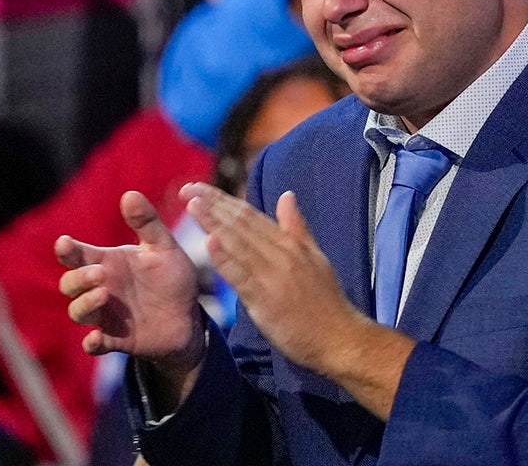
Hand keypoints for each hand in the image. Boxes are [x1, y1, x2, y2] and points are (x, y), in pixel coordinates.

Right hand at [56, 191, 205, 372]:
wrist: (189, 317)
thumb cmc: (172, 278)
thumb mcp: (163, 247)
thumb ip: (147, 223)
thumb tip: (130, 194)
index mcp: (108, 263)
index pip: (78, 255)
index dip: (67, 250)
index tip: (64, 243)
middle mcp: (101, 288)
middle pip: (70, 284)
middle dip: (77, 278)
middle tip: (99, 273)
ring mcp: (106, 315)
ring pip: (77, 312)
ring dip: (84, 305)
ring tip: (103, 295)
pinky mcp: (116, 339)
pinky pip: (95, 344)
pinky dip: (92, 343)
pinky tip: (97, 339)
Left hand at [181, 183, 415, 417]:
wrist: (340, 339)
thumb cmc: (326, 302)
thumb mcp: (315, 257)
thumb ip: (297, 227)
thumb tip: (287, 195)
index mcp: (290, 243)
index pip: (250, 215)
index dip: (224, 200)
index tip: (200, 188)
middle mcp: (281, 254)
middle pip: (241, 224)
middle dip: (213, 205)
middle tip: (188, 189)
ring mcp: (273, 276)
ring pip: (239, 244)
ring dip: (213, 222)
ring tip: (192, 205)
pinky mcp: (266, 301)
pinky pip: (242, 276)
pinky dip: (224, 258)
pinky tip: (208, 242)